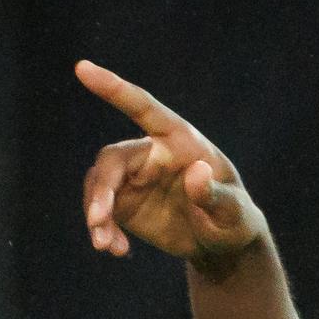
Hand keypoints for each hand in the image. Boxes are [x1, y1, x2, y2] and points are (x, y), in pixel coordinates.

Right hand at [75, 59, 267, 274]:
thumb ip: (217, 195)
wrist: (222, 244)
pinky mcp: (125, 202)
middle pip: (114, 159)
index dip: (115, 89)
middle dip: (102, 189)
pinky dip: (103, 229)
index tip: (83, 69)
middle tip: (98, 222)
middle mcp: (153, 153)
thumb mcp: (235, 213)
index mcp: (181, 141)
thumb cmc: (235, 220)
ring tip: (106, 246)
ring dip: (97, 213)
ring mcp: (136, 178)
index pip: (145, 109)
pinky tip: (117, 250)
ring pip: (100, 183)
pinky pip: (102, 209)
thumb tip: (197, 172)